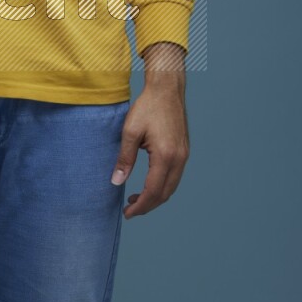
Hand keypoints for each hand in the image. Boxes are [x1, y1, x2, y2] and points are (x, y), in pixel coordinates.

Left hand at [110, 45, 189, 218]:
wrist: (167, 89)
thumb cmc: (147, 107)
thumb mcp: (130, 132)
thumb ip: (124, 159)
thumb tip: (116, 182)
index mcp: (165, 156)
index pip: (153, 191)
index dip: (140, 206)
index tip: (127, 213)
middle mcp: (179, 159)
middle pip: (165, 194)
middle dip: (148, 205)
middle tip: (129, 210)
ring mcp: (184, 155)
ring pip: (172, 186)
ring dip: (155, 197)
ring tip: (136, 199)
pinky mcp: (184, 150)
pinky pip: (175, 176)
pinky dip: (162, 185)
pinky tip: (149, 183)